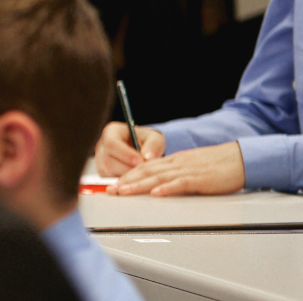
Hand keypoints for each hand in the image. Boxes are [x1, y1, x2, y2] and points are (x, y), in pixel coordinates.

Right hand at [94, 122, 164, 176]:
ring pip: (109, 172)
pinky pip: (111, 180)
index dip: (125, 154)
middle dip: (127, 168)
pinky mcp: (103, 172)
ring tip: (142, 174)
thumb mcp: (154, 138)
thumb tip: (147, 157)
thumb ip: (153, 145)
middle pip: (108, 161)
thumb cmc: (146, 140)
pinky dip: (124, 181)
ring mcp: (100, 160)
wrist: (141, 148)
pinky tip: (136, 178)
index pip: (111, 144)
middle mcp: (101, 146)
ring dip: (127, 176)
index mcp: (111, 132)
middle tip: (144, 171)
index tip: (140, 161)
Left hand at [111, 141, 245, 196]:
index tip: (115, 183)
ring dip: (138, 185)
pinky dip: (167, 188)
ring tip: (124, 191)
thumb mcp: (191, 166)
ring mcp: (188, 171)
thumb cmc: (219, 164)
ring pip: (158, 177)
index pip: (146, 166)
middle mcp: (177, 164)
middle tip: (111, 190)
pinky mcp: (200, 179)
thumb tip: (160, 184)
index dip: (129, 175)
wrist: (241, 158)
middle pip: (147, 171)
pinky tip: (156, 193)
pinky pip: (181, 183)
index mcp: (174, 161)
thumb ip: (175, 173)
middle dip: (126, 181)